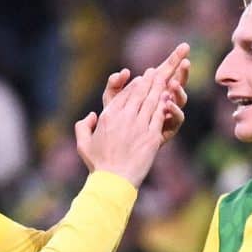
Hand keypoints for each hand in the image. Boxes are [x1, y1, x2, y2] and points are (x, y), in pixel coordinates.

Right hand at [74, 59, 173, 184]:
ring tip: (164, 78)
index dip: (132, 86)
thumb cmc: (98, 164)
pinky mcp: (151, 136)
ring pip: (150, 101)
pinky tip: (168, 97)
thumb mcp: (83, 144)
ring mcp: (138, 126)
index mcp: (107, 117)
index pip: (122, 96)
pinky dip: (163, 105)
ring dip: (157, 88)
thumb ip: (83, 126)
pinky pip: (158, 116)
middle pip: (138, 94)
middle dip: (148, 81)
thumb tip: (91, 115)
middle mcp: (123, 117)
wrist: (114, 179)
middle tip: (156, 72)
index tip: (140, 79)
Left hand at [101, 42, 191, 140]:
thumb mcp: (110, 101)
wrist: (115, 153)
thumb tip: (124, 72)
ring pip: (179, 100)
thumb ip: (114, 85)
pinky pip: (177, 119)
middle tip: (185, 61)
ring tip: (172, 83)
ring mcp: (166, 115)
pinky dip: (173, 110)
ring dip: (179, 90)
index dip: (174, 60)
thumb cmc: (112, 125)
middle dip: (182, 72)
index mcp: (151, 91)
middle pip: (177, 83)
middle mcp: (162, 102)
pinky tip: (167, 102)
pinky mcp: (167, 129)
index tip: (184, 48)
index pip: (166, 72)